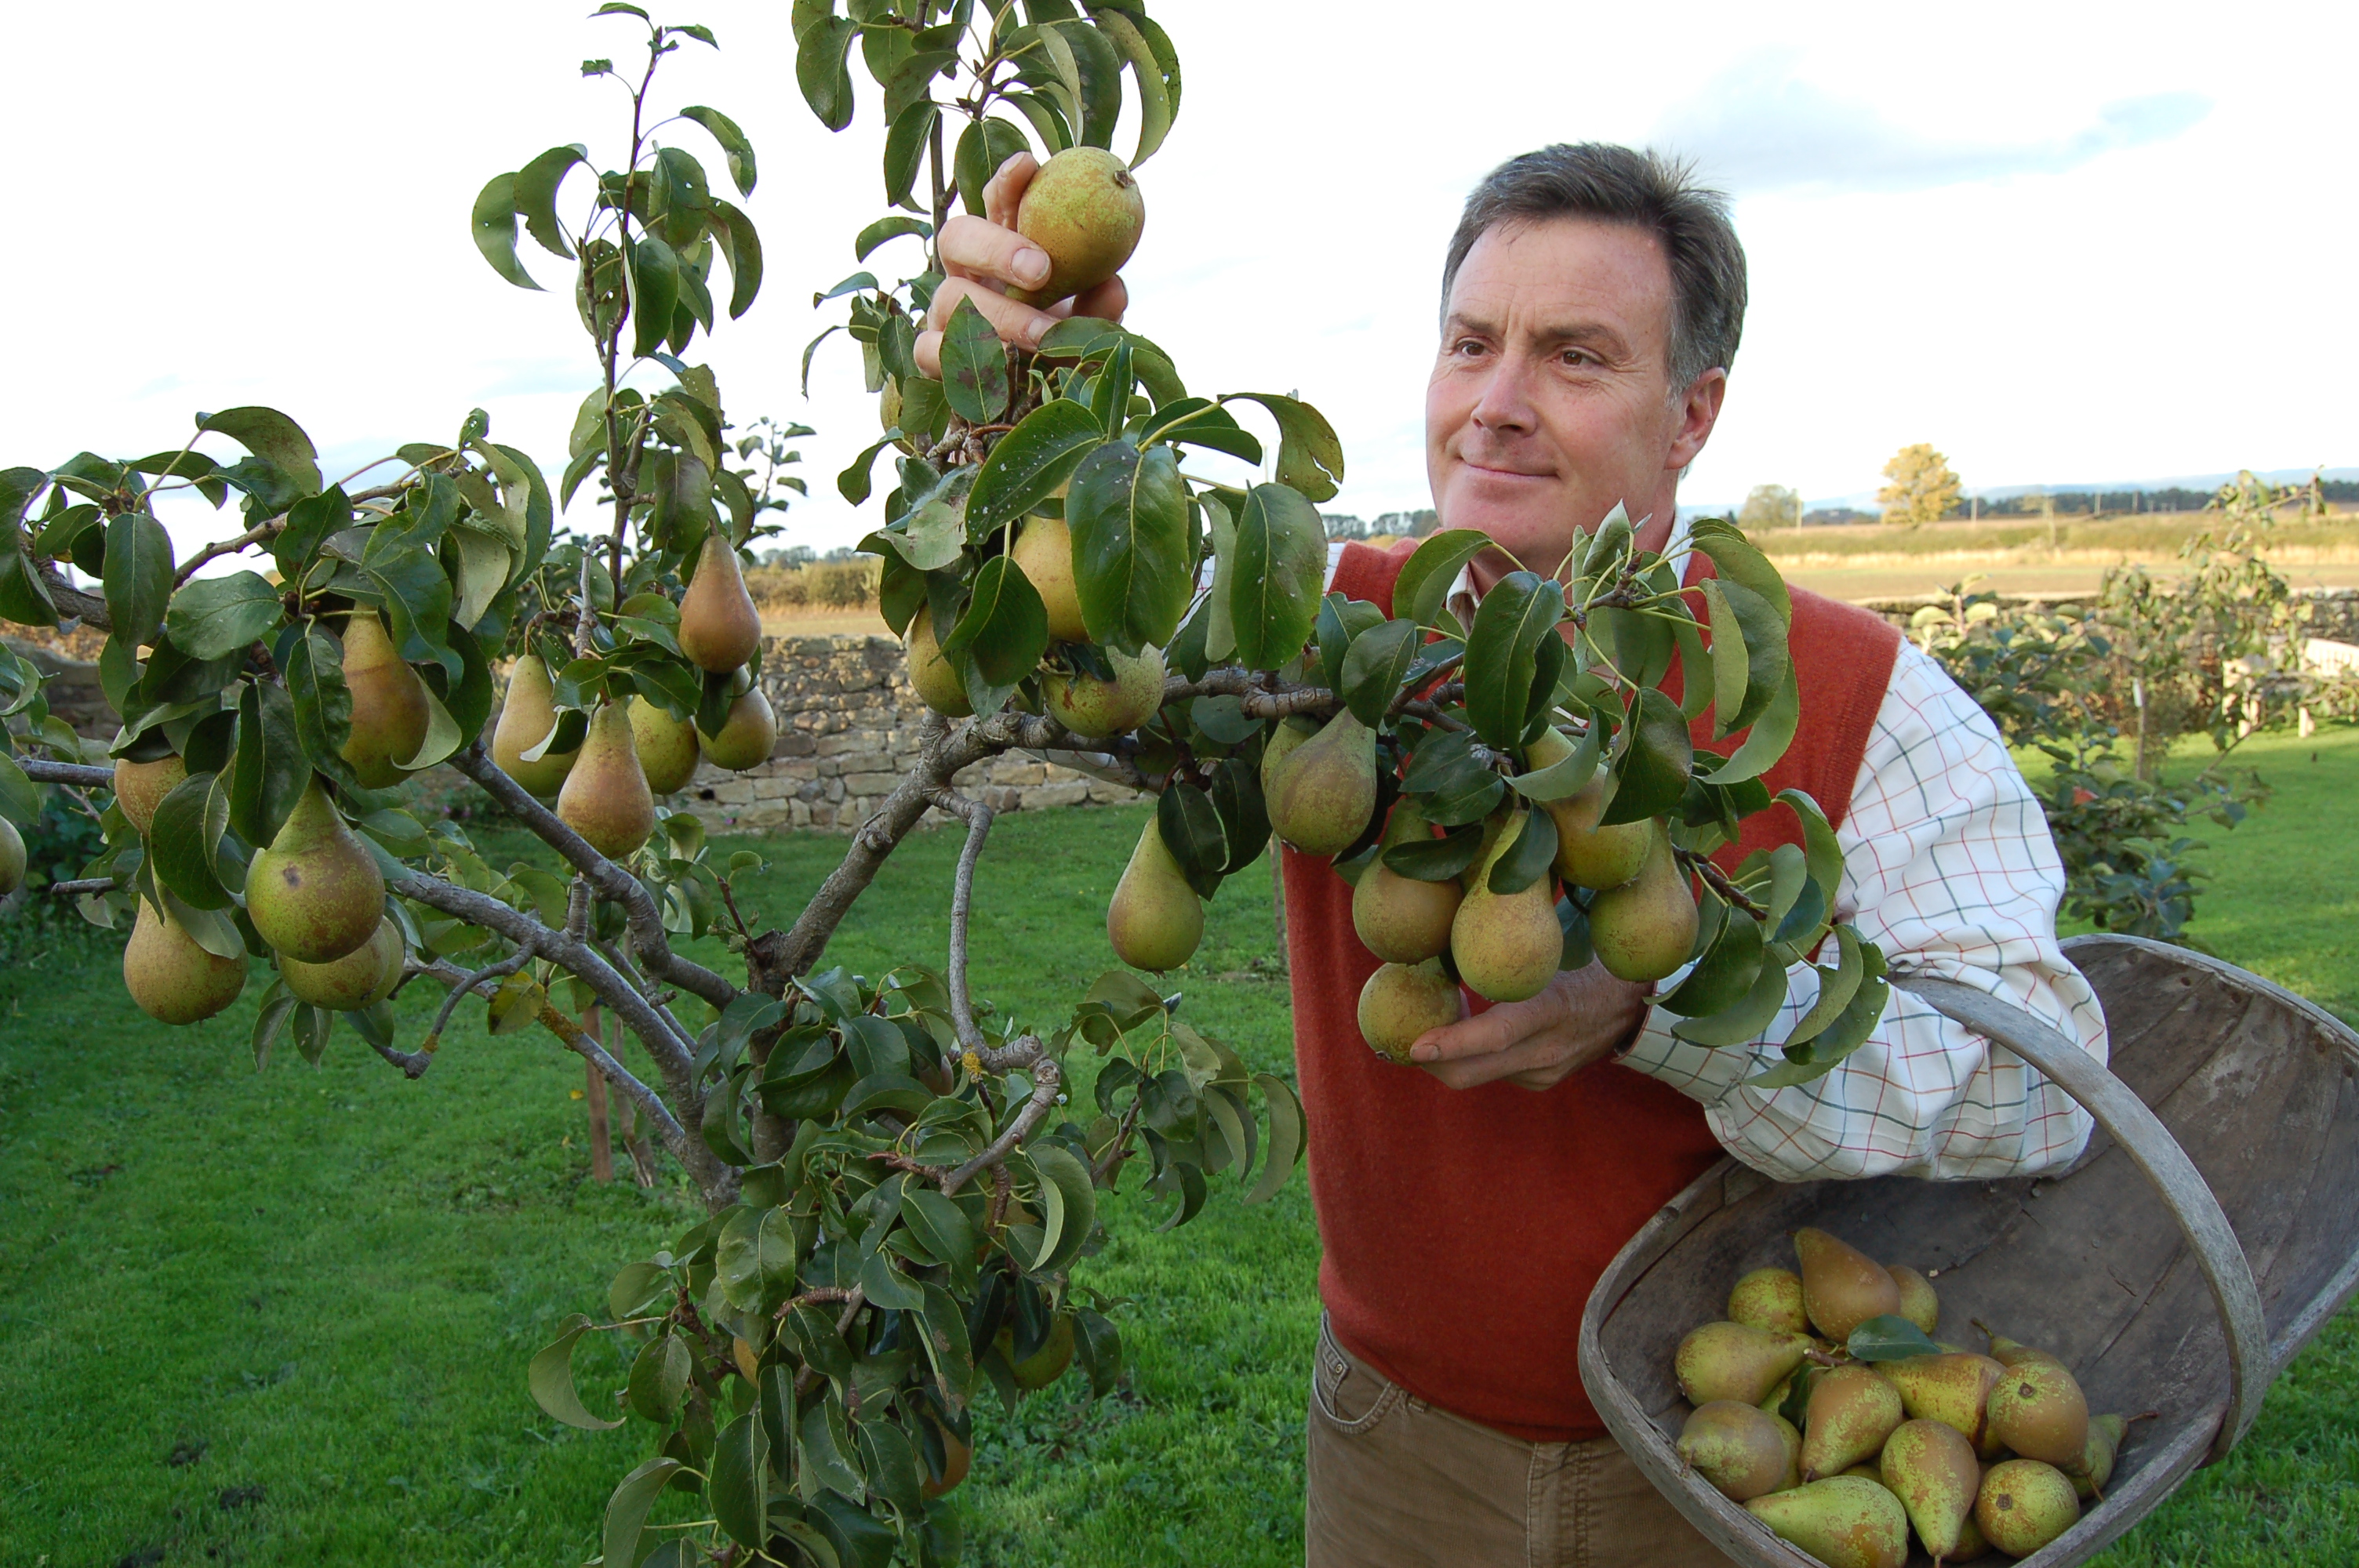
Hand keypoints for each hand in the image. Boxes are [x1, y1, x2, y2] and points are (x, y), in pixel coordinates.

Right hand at [915, 152, 1129, 377]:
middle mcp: (966, 270)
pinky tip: (1006, 367)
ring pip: (949, 297)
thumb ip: (1098, 302)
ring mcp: (942, 310)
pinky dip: (967, 358)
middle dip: (997, 247)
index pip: (997, 201)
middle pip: (957, 236)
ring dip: (1001, 315)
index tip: (1029, 166)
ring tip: (1045, 334)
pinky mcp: (930, 353)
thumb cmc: (1060, 339)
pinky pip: (929, 351)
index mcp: (1001, 246)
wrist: (1033, 389)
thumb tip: (1112, 286)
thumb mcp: (1086, 316)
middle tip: (1041, 270)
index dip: (1007, 182)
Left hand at [1406, 962, 1651, 1091]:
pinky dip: (1472, 1057)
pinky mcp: (1542, 1082)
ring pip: (1477, 1075)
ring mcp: (1544, 1073)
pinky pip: (1493, 1073)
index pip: (1495, 1036)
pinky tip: (1468, 1031)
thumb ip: (1500, 963)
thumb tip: (1438, 943)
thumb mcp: (1544, 958)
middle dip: (1430, 1061)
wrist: (1630, 1004)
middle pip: (1471, 1073)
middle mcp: (1545, 1050)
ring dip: (1448, 1057)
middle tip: (1401, 1037)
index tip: (1414, 1045)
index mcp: (1549, 1011)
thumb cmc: (1579, 964)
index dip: (1451, 1043)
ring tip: (1435, 1023)